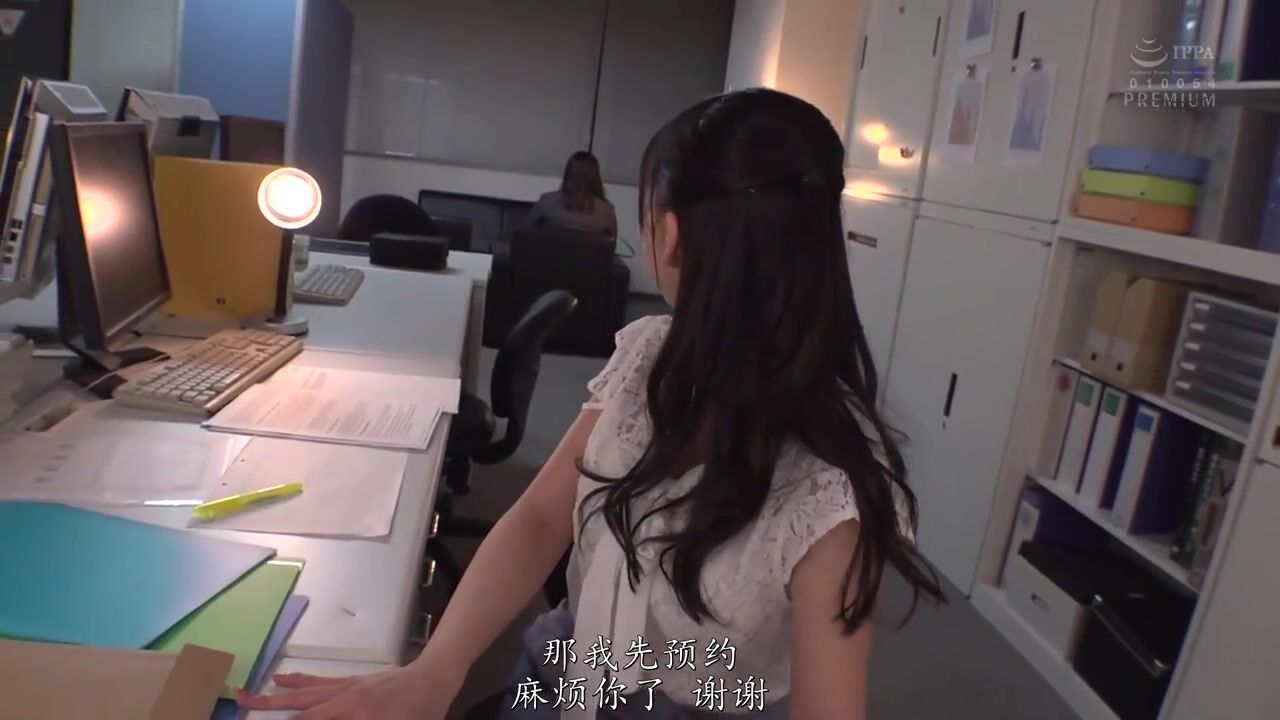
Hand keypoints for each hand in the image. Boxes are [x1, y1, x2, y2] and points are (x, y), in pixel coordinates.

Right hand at [236, 660, 461, 719]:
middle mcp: (344, 699)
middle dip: (269, 712)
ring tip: (245, 697)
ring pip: (303, 694)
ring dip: (273, 697)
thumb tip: (327, 716)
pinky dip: (296, 681)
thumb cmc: (422, 712)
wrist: (435, 679)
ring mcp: (345, 687)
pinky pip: (318, 681)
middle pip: (299, 709)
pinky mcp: (350, 681)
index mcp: (356, 713)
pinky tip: (279, 679)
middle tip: (240, 707)